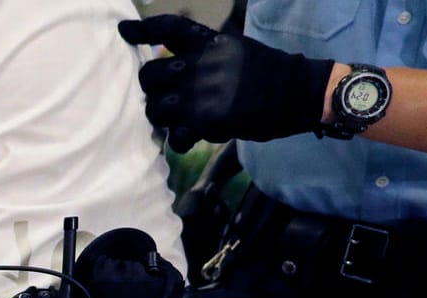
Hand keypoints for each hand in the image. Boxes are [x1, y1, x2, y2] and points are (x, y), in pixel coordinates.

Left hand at [118, 14, 334, 151]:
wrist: (300, 92)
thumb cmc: (267, 73)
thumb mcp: (235, 50)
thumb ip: (203, 52)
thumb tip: (170, 59)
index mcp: (209, 42)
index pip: (168, 28)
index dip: (143, 30)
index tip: (125, 32)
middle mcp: (201, 63)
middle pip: (149, 74)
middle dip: (151, 89)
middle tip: (164, 97)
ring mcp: (202, 92)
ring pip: (156, 107)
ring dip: (161, 117)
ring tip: (175, 120)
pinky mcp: (207, 120)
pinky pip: (176, 136)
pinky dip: (179, 141)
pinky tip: (187, 139)